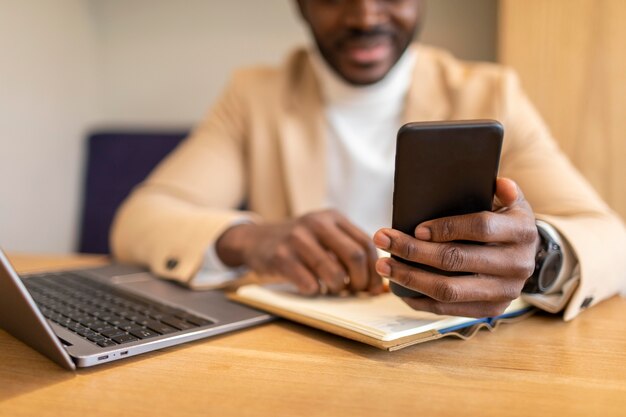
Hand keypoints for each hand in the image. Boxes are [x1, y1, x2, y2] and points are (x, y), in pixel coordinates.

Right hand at [216, 209, 382, 295]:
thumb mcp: (323, 233)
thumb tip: (376, 283)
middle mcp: (316, 223)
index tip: (373, 286)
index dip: (374, 269)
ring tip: (334, 290)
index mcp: (332, 217)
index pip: (366, 243)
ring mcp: (297, 239)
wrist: (256, 239)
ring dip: (338, 289)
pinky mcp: (281, 257)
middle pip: (355, 256)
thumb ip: (347, 248)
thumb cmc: (298, 242)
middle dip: (360, 281)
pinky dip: (315, 291)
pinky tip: (312, 287)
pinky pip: (309, 283)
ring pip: (334, 273)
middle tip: (356, 292)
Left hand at [373, 178, 539, 317]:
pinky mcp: (491, 309)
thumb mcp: (512, 202)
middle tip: (383, 240)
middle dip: (413, 251)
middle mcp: (518, 265)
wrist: (526, 256)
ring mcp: (505, 292)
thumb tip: (500, 183)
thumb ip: (505, 191)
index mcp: (522, 232)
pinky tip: (399, 288)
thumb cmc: (507, 223)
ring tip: (383, 265)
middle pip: (456, 260)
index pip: (481, 228)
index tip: (416, 228)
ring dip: (410, 278)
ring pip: (448, 289)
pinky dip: (420, 300)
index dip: (447, 228)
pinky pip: (449, 309)